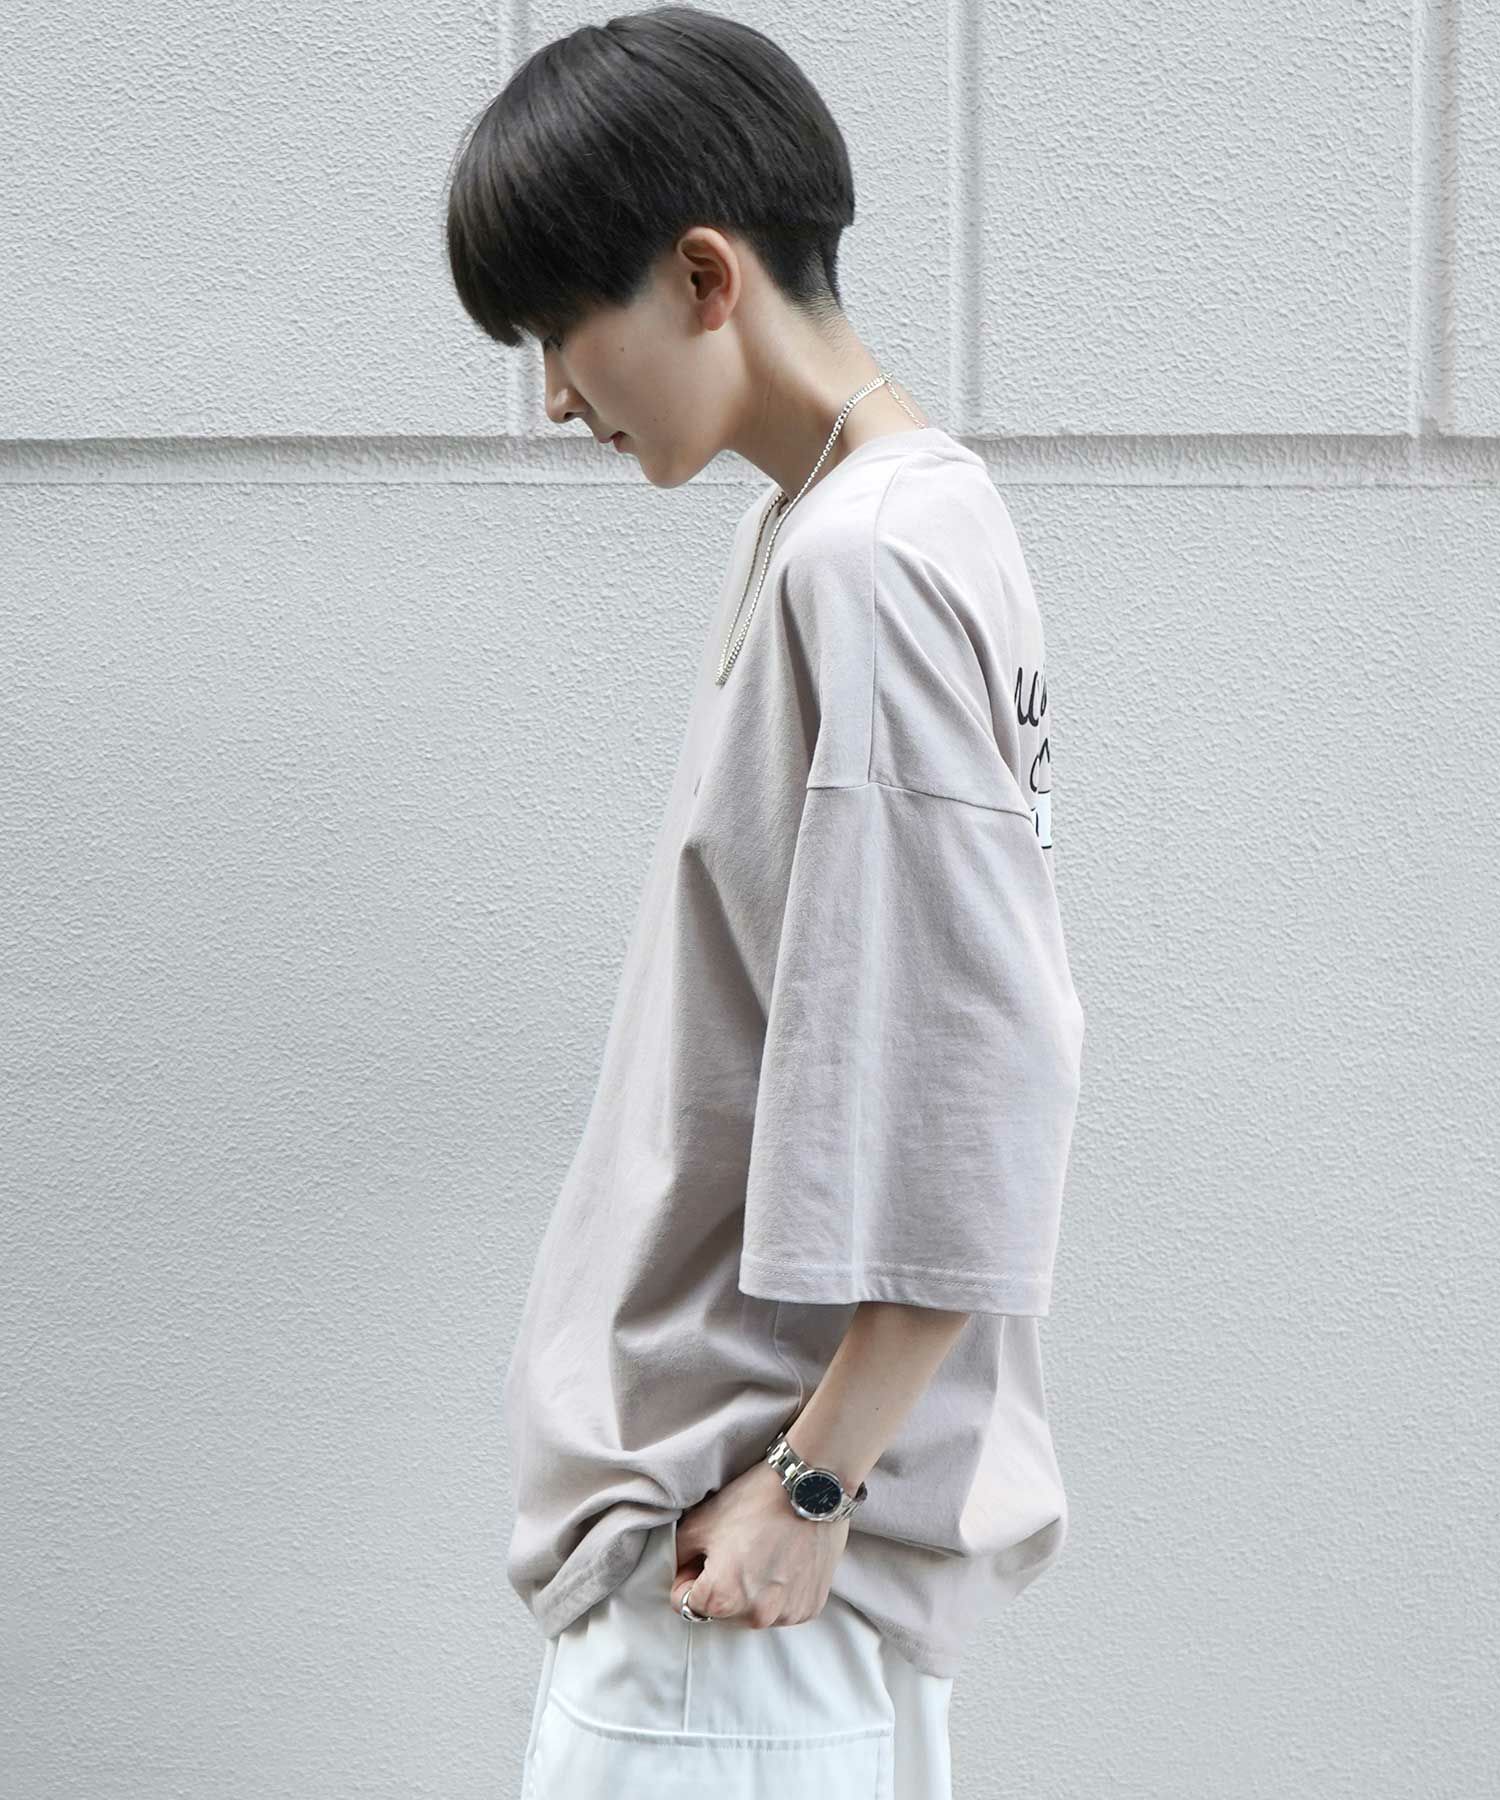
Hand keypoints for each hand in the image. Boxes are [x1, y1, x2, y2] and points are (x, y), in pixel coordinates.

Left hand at [669, 1456, 851, 1627]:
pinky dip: (778, 1590)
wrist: (811, 1486)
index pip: (686, 1604)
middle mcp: (755, 1617)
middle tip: (737, 1548)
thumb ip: (679, 1557)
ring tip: (763, 1551)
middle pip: (721, 1611)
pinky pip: (781, 1608)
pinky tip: (784, 1559)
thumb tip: (682, 1575)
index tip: (706, 1553)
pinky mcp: (809, 1608)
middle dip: (721, 1586)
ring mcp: (786, 1615)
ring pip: (752, 1610)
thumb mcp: (699, 1522)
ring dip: (751, 1591)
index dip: (689, 1576)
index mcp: (722, 1599)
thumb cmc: (754, 1500)